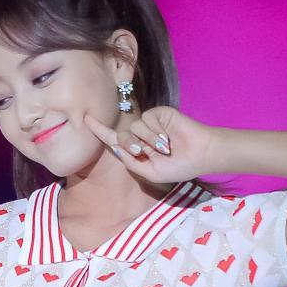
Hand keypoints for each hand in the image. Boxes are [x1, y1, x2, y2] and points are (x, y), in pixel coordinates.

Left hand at [84, 105, 219, 182]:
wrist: (200, 154)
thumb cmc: (178, 166)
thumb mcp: (150, 172)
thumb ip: (131, 162)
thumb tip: (115, 147)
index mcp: (138, 150)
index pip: (114, 140)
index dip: (100, 130)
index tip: (86, 119)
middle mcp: (141, 136)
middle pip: (121, 137)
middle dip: (131, 146)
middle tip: (146, 152)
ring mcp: (150, 124)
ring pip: (133, 128)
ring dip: (147, 141)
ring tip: (164, 147)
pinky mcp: (158, 114)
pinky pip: (145, 120)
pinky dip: (155, 132)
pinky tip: (168, 138)